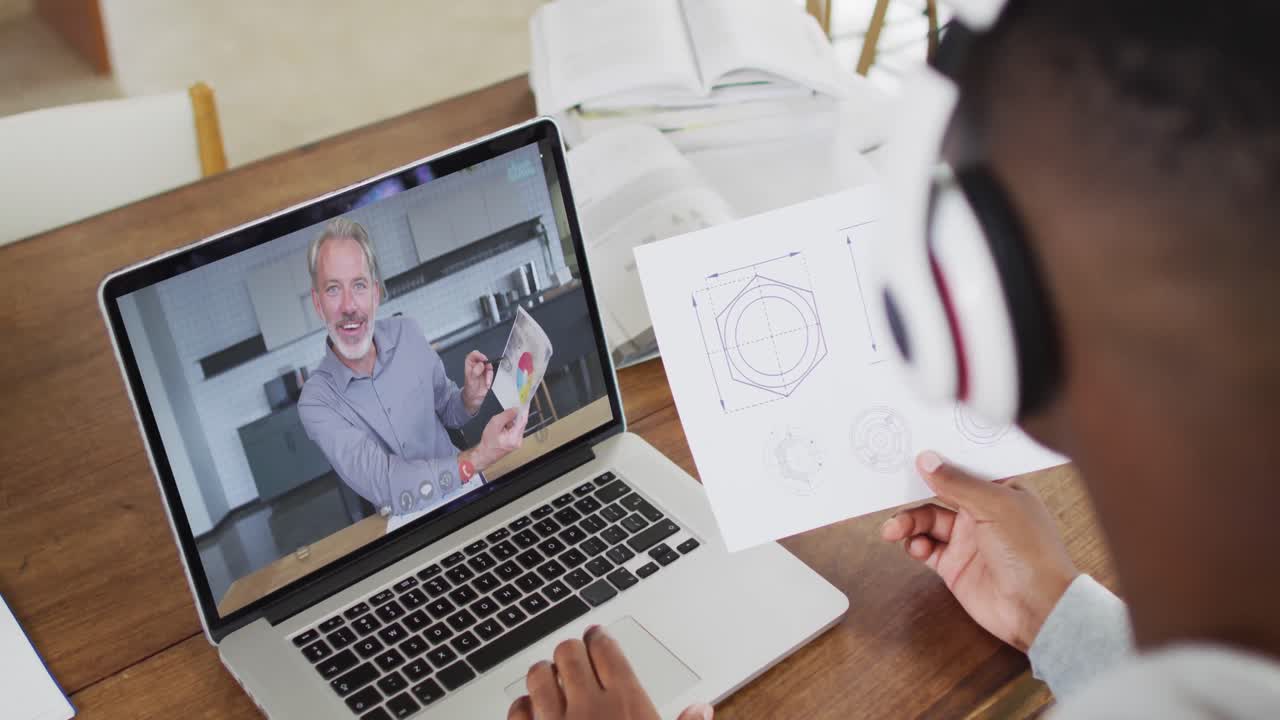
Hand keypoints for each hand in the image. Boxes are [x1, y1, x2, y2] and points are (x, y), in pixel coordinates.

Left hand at [462, 350, 492, 414]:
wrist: (474, 399)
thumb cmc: (470, 389)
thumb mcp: (470, 380)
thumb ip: (475, 371)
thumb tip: (481, 364)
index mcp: (469, 366)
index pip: (473, 355)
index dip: (478, 355)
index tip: (483, 359)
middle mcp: (476, 366)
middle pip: (483, 359)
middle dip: (486, 365)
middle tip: (487, 369)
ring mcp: (482, 370)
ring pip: (489, 365)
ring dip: (489, 374)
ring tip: (486, 381)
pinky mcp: (488, 374)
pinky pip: (492, 372)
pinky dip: (491, 378)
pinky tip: (487, 383)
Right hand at [469, 406, 527, 470]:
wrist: (485, 454)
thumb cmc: (488, 443)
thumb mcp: (494, 424)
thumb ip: (505, 416)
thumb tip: (515, 409)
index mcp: (514, 438)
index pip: (523, 421)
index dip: (524, 410)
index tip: (525, 403)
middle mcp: (518, 441)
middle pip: (521, 423)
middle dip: (517, 414)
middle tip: (514, 406)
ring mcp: (517, 442)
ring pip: (518, 426)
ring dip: (513, 420)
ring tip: (504, 418)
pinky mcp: (515, 442)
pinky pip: (515, 430)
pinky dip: (511, 425)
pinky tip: (504, 424)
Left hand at [508, 625, 712, 719]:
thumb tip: (702, 711)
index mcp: (626, 703)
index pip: (606, 648)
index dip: (600, 639)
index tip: (598, 639)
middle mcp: (587, 707)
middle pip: (569, 652)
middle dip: (572, 651)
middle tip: (576, 656)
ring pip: (539, 674)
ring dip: (545, 672)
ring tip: (553, 677)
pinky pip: (519, 708)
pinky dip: (524, 705)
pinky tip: (534, 710)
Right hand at [880, 451, 1078, 651]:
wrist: (1037, 608)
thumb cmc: (1031, 553)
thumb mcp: (995, 506)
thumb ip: (957, 483)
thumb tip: (927, 460)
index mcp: (1001, 490)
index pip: (964, 467)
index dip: (939, 460)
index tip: (911, 452)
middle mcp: (983, 512)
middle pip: (939, 493)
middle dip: (914, 492)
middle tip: (891, 492)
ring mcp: (968, 539)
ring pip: (927, 520)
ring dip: (908, 521)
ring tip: (893, 530)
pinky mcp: (954, 565)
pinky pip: (925, 547)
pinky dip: (914, 545)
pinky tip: (916, 547)